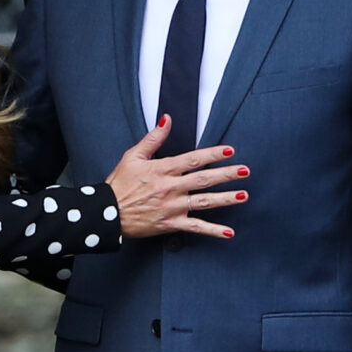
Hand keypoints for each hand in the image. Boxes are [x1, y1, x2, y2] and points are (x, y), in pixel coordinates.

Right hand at [106, 117, 250, 239]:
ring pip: (204, 202)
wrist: (107, 214)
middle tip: (245, 171)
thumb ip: (153, 138)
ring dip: (226, 199)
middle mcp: (171, 188)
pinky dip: (213, 231)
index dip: (213, 155)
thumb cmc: (119, 184)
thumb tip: (167, 118)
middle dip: (226, 175)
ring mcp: (172, 207)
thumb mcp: (133, 156)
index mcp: (163, 170)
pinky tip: (228, 232)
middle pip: (204, 179)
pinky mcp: (171, 223)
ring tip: (243, 195)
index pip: (193, 159)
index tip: (230, 151)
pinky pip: (195, 227)